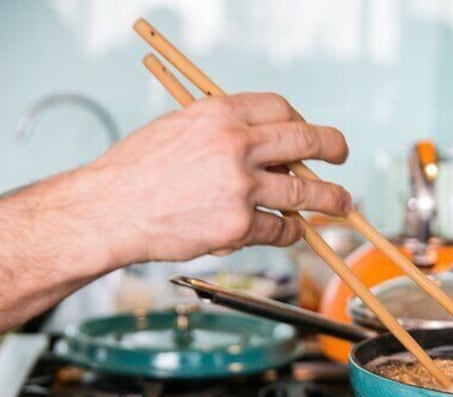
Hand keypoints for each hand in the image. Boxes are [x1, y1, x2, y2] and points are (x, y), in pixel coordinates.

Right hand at [84, 92, 350, 264]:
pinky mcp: (238, 225)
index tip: (308, 135)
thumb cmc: (138, 170)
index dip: (300, 121)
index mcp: (220, 113)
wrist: (109, 210)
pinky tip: (290, 231)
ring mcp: (240, 186)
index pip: (280, 108)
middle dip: (334, 148)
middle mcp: (235, 145)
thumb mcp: (179, 127)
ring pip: (305, 192)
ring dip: (330, 199)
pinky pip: (281, 228)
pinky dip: (289, 232)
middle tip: (343, 155)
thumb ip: (224, 130)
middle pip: (306, 142)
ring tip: (342, 204)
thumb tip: (269, 143)